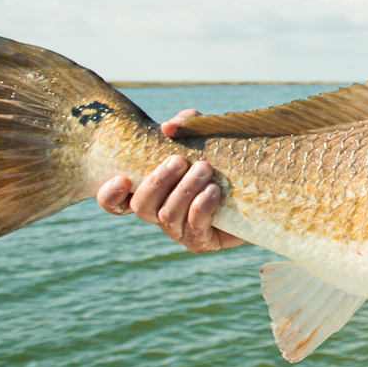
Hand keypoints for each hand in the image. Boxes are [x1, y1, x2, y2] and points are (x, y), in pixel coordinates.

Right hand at [95, 109, 246, 253]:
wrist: (257, 186)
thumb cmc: (222, 157)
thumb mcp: (203, 134)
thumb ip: (185, 124)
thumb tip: (168, 127)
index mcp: (151, 191)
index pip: (116, 201)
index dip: (110, 195)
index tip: (122, 179)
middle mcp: (159, 213)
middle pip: (141, 207)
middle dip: (157, 182)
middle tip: (179, 161)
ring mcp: (179, 230)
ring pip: (167, 217)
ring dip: (184, 191)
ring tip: (204, 169)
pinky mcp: (202, 242)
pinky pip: (194, 230)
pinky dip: (201, 208)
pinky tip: (213, 191)